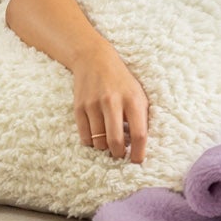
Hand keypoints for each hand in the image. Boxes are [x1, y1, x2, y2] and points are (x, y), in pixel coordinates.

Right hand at [73, 48, 148, 162]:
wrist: (94, 59)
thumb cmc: (122, 82)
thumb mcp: (138, 95)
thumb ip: (141, 118)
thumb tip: (139, 146)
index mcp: (133, 100)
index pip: (139, 134)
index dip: (138, 153)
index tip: (137, 161)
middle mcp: (112, 102)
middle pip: (116, 141)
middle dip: (119, 153)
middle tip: (120, 153)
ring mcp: (93, 105)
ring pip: (98, 142)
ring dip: (104, 147)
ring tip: (108, 139)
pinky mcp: (79, 107)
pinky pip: (85, 137)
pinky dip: (91, 141)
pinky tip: (96, 134)